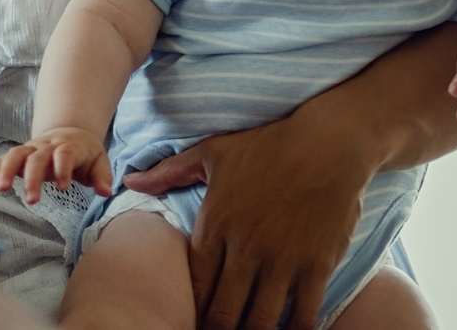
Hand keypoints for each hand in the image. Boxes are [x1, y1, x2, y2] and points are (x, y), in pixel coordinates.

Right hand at [0, 127, 112, 203]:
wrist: (70, 133)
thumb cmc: (85, 153)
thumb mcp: (100, 162)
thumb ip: (102, 177)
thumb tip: (105, 192)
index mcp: (69, 146)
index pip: (64, 154)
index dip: (62, 168)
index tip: (63, 187)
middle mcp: (47, 146)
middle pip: (36, 157)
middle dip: (32, 178)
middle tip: (31, 201)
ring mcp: (31, 149)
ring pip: (15, 154)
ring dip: (6, 171)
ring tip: (1, 190)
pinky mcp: (19, 155)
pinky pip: (3, 160)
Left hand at [123, 111, 372, 329]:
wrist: (327, 144)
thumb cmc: (266, 146)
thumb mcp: (210, 153)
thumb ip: (168, 173)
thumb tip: (129, 182)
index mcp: (216, 225)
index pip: (196, 284)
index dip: (192, 309)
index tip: (191, 319)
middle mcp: (246, 249)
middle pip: (224, 311)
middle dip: (216, 329)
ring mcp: (282, 260)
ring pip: (260, 319)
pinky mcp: (316, 266)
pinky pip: (303, 313)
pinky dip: (294, 329)